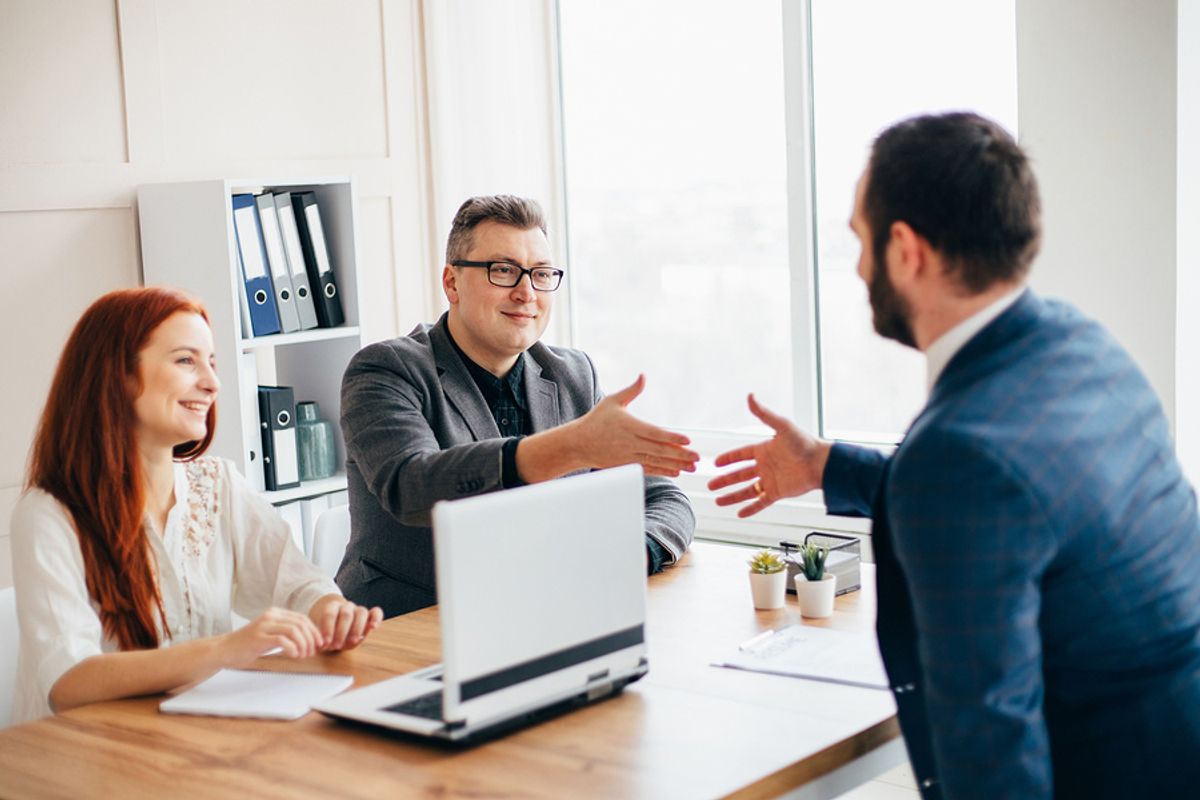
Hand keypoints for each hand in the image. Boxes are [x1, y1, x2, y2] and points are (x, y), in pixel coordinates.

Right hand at [219, 607, 324, 666]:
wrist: (225, 649)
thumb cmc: (249, 645)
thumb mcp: (270, 634)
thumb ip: (286, 633)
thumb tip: (310, 640)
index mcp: (275, 613)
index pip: (302, 618)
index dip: (314, 631)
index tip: (319, 644)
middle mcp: (271, 616)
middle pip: (301, 623)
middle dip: (311, 639)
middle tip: (311, 652)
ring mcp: (264, 625)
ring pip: (294, 630)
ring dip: (303, 644)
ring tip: (302, 655)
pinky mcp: (259, 637)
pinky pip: (282, 640)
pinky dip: (293, 648)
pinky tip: (293, 655)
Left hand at [308, 594, 383, 650]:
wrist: (339, 632)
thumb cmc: (331, 635)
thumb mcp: (324, 637)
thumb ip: (322, 640)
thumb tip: (318, 646)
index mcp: (332, 607)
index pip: (330, 613)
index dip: (327, 628)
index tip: (325, 643)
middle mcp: (346, 606)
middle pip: (346, 614)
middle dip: (341, 632)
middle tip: (337, 645)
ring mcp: (359, 610)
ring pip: (361, 612)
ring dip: (357, 628)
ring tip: (353, 641)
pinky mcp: (371, 616)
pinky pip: (376, 612)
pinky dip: (376, 618)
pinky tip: (373, 627)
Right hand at [569, 374, 699, 476]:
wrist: (578, 444)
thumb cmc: (596, 420)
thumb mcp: (612, 401)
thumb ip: (631, 390)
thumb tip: (643, 376)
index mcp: (629, 426)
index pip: (654, 433)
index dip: (671, 437)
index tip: (687, 440)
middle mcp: (630, 443)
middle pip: (659, 450)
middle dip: (680, 455)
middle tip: (698, 456)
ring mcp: (628, 456)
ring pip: (656, 461)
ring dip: (675, 464)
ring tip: (692, 466)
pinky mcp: (626, 466)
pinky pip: (648, 469)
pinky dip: (663, 471)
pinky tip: (676, 471)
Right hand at [707, 394, 830, 517]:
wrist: (821, 463)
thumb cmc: (805, 442)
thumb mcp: (782, 425)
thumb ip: (764, 414)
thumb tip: (750, 396)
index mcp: (764, 450)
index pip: (741, 455)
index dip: (728, 459)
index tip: (715, 463)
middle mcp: (765, 466)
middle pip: (739, 475)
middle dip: (724, 480)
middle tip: (710, 485)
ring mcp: (770, 480)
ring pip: (747, 491)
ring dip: (732, 496)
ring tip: (718, 501)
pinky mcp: (778, 493)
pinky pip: (761, 502)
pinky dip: (750, 508)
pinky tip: (740, 514)